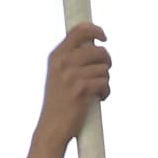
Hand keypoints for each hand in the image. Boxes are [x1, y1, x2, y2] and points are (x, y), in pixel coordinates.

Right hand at [37, 22, 110, 148]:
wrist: (52, 127)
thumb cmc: (59, 103)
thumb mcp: (58, 75)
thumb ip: (72, 59)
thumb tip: (94, 45)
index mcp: (56, 56)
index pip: (79, 31)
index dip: (95, 30)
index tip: (104, 37)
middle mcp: (63, 63)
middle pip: (98, 51)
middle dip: (106, 62)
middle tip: (103, 72)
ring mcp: (72, 76)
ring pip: (104, 69)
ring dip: (105, 81)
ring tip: (96, 91)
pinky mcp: (82, 89)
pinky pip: (105, 83)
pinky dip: (105, 92)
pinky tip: (99, 98)